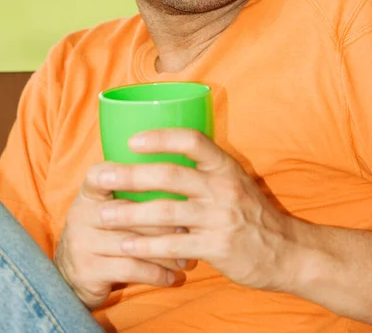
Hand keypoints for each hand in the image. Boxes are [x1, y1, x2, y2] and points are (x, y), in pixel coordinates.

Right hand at [54, 163, 189, 309]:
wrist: (70, 276)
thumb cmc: (105, 233)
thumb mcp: (108, 208)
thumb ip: (132, 193)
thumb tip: (184, 182)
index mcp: (89, 193)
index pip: (103, 173)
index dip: (127, 172)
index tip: (163, 176)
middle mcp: (82, 213)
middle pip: (130, 212)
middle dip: (167, 223)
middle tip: (191, 230)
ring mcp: (82, 242)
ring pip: (135, 243)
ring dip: (167, 253)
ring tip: (187, 258)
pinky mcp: (88, 271)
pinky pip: (130, 269)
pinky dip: (156, 274)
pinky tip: (172, 276)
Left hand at [97, 129, 294, 292]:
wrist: (286, 250)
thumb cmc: (250, 212)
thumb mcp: (234, 181)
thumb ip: (203, 170)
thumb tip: (160, 158)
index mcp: (225, 166)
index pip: (193, 140)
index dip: (162, 137)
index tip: (132, 140)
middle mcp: (223, 187)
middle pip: (171, 175)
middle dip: (132, 176)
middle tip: (102, 177)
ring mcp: (220, 218)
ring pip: (166, 212)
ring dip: (131, 214)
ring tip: (104, 215)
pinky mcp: (217, 246)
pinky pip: (174, 245)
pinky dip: (147, 246)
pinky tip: (126, 245)